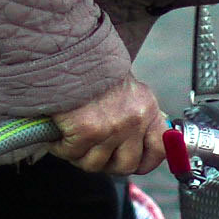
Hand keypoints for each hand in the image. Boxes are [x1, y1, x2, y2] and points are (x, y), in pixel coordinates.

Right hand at [45, 73, 168, 176]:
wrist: (70, 52)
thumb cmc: (93, 71)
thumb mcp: (128, 91)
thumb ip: (135, 116)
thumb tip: (138, 144)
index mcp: (147, 108)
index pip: (159, 149)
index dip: (144, 162)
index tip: (133, 163)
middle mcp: (135, 119)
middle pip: (125, 166)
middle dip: (105, 164)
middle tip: (91, 152)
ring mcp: (113, 127)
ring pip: (95, 164)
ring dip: (79, 155)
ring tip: (70, 139)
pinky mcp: (88, 130)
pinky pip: (72, 154)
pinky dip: (61, 147)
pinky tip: (58, 134)